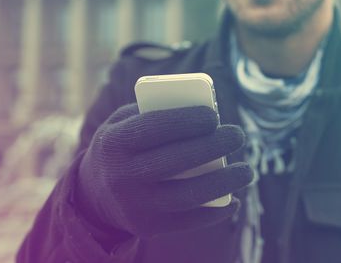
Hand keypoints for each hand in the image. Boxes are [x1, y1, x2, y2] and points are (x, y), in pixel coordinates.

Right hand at [76, 103, 253, 237]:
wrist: (94, 193)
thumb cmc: (122, 147)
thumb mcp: (124, 123)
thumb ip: (155, 113)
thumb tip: (206, 115)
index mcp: (114, 143)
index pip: (153, 128)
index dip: (186, 121)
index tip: (213, 116)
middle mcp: (121, 176)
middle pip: (175, 161)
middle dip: (213, 146)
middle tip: (237, 135)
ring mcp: (134, 205)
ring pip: (187, 196)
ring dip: (223, 183)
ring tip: (246, 171)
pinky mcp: (147, 227)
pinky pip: (187, 221)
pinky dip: (215, 212)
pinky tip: (233, 200)